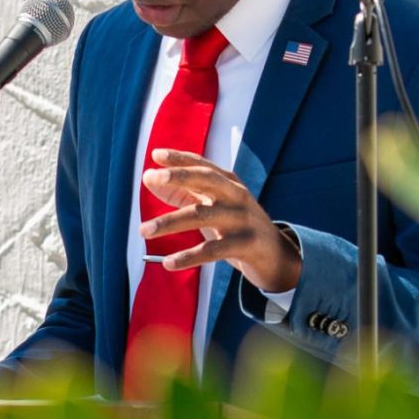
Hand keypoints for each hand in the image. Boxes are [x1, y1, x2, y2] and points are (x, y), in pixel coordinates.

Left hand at [140, 148, 301, 293]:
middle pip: (207, 179)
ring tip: (143, 230)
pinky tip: (168, 263)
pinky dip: (189, 257)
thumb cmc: (235, 226)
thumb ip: (181, 191)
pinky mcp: (246, 245)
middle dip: (179, 176)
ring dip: (169, 222)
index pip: (202, 165)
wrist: (275, 255)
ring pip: (202, 215)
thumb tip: (147, 177)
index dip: (180, 159)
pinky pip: (213, 251)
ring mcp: (242, 219)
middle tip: (152, 177)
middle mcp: (236, 196)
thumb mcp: (212, 205)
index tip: (155, 155)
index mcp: (229, 183)